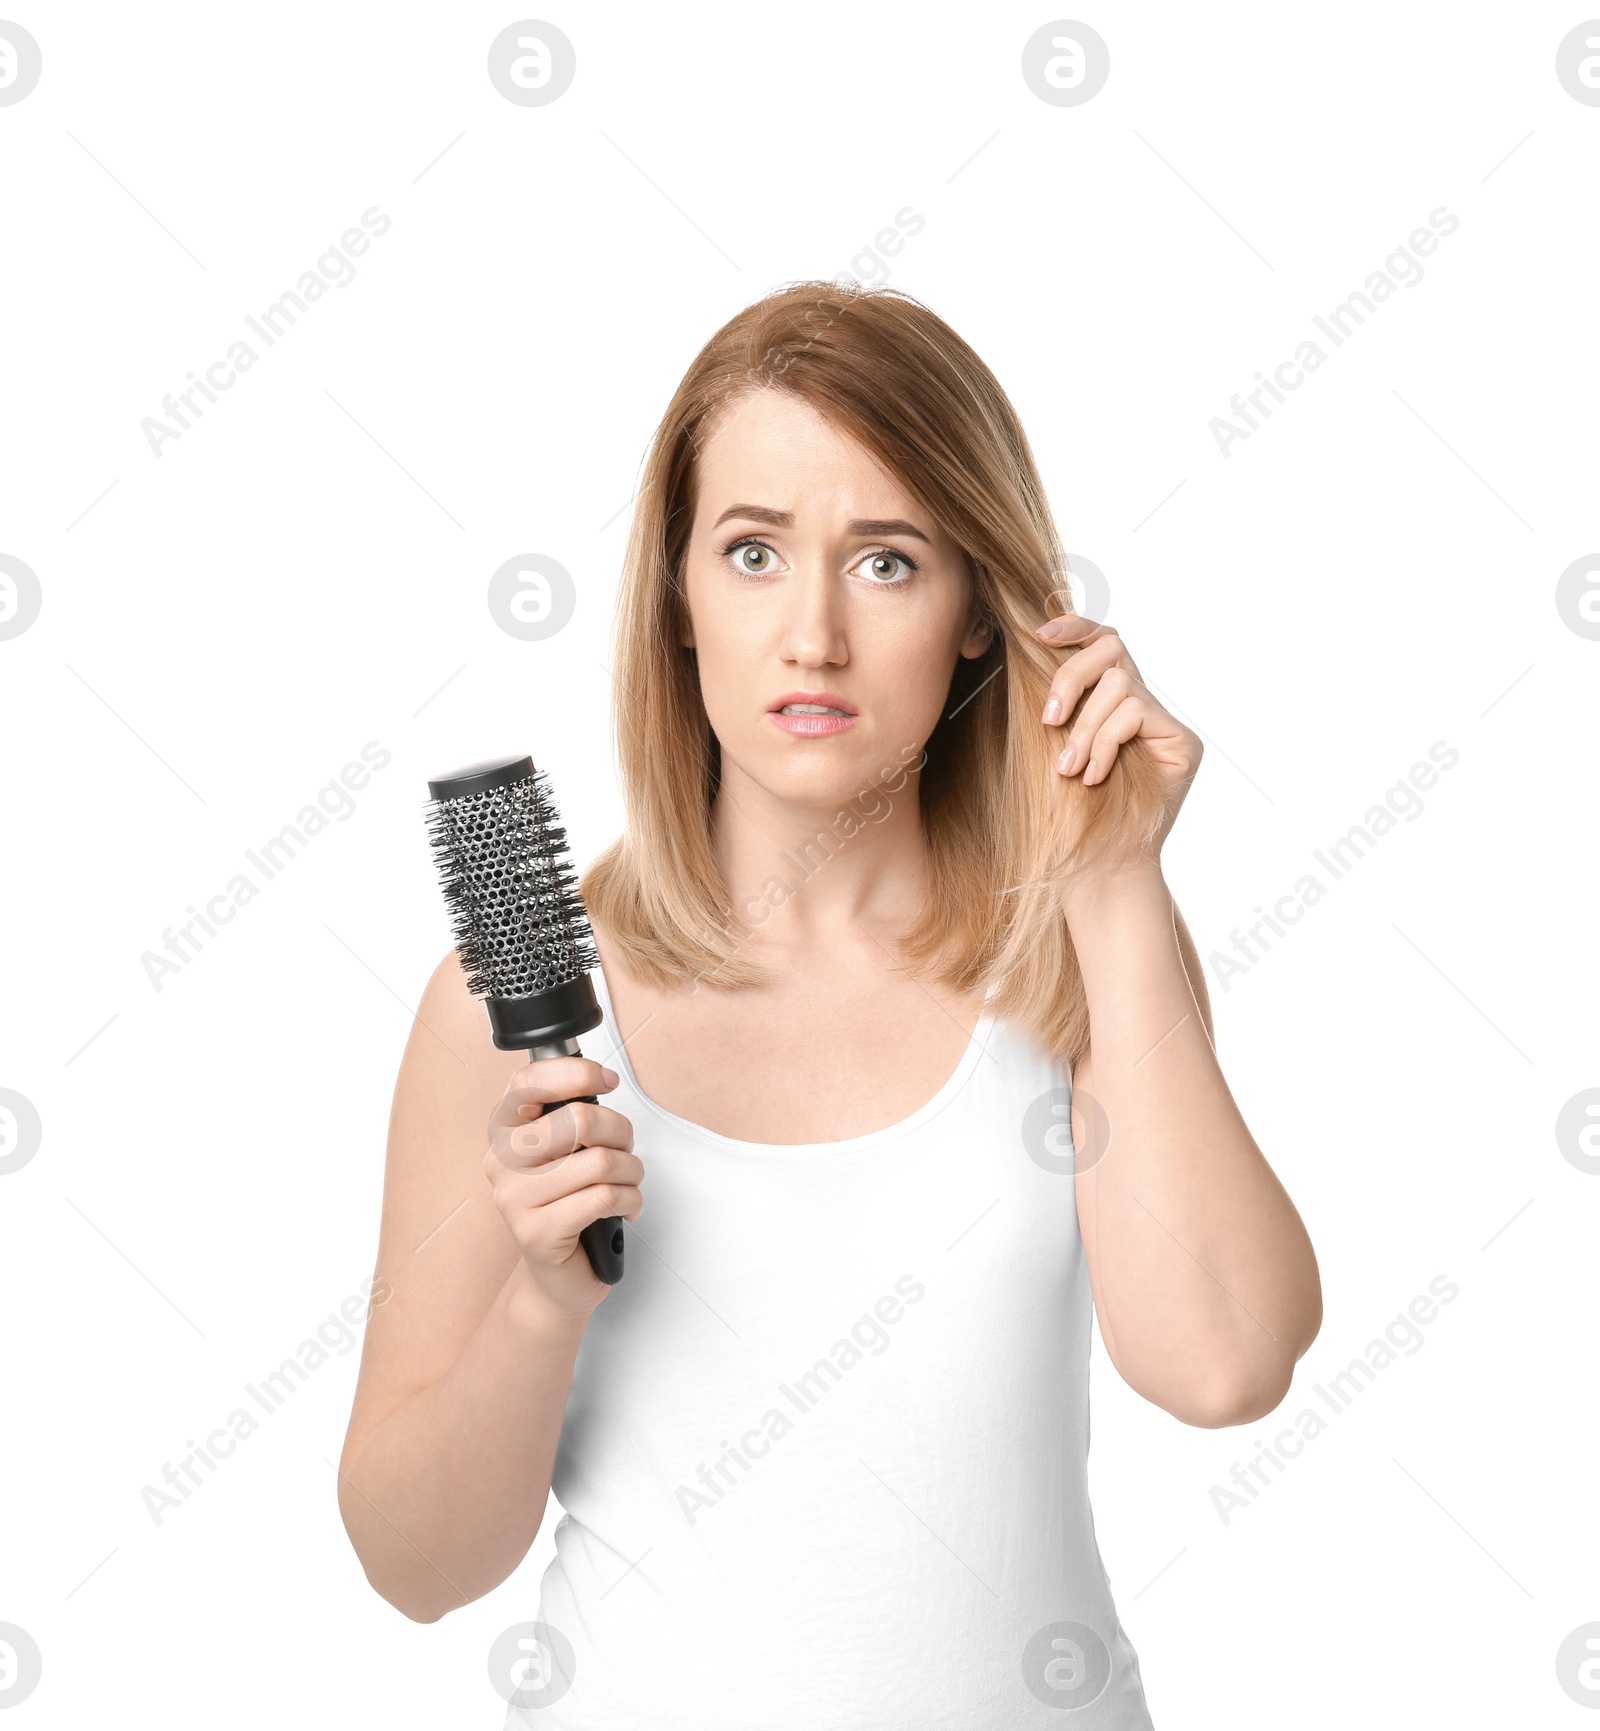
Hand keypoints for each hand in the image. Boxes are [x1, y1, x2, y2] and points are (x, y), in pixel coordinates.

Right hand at [485, 1057, 641, 1318]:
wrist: (556, 1276)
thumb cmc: (568, 1204)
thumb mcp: (564, 1151)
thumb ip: (571, 1114)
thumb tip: (600, 1078)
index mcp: (503, 1131)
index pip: (529, 1081)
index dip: (576, 1072)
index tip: (607, 1080)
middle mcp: (501, 1162)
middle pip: (578, 1119)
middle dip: (620, 1131)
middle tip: (625, 1149)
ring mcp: (514, 1199)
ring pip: (600, 1161)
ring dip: (632, 1171)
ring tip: (629, 1183)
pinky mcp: (537, 1233)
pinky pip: (604, 1197)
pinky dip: (630, 1199)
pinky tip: (627, 1207)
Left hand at [1035, 611, 1201, 852]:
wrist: (1098, 869)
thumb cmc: (1067, 816)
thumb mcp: (1050, 746)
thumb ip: (1057, 702)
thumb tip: (1033, 644)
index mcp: (1110, 702)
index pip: (1103, 641)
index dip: (1074, 628)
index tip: (1040, 635)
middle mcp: (1143, 705)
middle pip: (1111, 647)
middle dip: (1071, 677)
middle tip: (1048, 722)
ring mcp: (1166, 724)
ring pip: (1119, 685)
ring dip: (1085, 728)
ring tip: (1069, 770)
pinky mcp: (1183, 742)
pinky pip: (1133, 713)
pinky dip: (1105, 743)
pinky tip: (1095, 777)